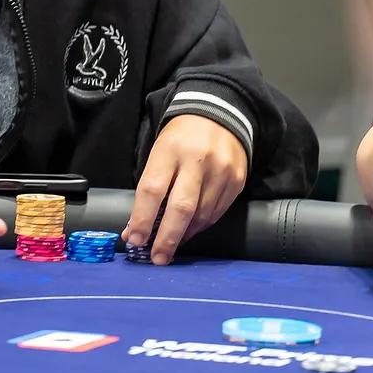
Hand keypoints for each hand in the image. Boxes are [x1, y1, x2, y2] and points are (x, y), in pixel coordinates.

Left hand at [124, 115, 247, 264]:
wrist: (219, 113)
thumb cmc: (180, 137)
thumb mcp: (159, 151)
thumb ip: (150, 187)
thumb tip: (136, 228)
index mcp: (169, 150)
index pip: (152, 190)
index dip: (142, 218)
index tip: (135, 239)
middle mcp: (197, 161)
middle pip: (181, 208)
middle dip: (167, 238)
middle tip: (157, 258)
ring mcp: (221, 171)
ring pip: (201, 215)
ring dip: (184, 235)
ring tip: (170, 246)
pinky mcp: (237, 181)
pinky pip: (217, 213)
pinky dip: (200, 226)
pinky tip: (189, 231)